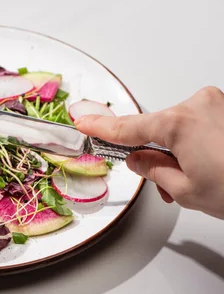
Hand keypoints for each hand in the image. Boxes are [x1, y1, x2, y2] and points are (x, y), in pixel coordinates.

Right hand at [75, 86, 223, 218]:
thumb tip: (138, 159)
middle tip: (165, 183)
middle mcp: (197, 105)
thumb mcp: (186, 190)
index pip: (127, 127)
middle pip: (157, 129)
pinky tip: (210, 165)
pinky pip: (200, 123)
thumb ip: (152, 169)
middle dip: (156, 154)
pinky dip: (198, 143)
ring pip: (180, 128)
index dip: (101, 129)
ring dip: (179, 151)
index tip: (83, 124)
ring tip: (196, 180)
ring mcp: (216, 104)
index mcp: (179, 123)